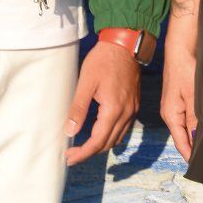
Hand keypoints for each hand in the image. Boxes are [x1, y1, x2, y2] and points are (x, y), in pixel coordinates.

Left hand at [64, 38, 140, 166]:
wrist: (125, 44)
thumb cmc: (104, 60)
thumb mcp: (86, 82)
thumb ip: (78, 108)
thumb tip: (70, 131)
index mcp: (113, 110)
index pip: (97, 142)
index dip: (83, 153)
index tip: (69, 158)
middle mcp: (126, 113)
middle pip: (108, 143)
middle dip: (89, 152)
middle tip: (72, 154)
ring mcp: (132, 109)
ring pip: (117, 137)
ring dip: (100, 145)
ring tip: (83, 145)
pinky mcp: (134, 104)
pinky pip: (123, 128)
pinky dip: (110, 134)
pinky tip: (99, 130)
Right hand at [161, 25, 196, 162]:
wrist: (180, 49)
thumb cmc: (185, 71)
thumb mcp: (193, 97)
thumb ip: (196, 119)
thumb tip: (197, 140)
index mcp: (171, 116)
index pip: (181, 143)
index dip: (191, 157)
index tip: (202, 169)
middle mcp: (171, 114)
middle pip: (184, 137)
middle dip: (196, 148)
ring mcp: (175, 107)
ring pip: (187, 128)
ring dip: (198, 136)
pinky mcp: (181, 100)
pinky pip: (189, 118)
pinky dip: (198, 125)